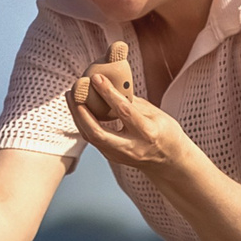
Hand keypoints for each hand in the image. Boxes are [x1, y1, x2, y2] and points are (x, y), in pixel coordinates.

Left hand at [68, 40, 188, 171]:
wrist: (169, 162)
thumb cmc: (165, 132)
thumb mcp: (156, 114)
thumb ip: (133, 102)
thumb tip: (111, 85)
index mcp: (148, 133)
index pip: (124, 112)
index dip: (108, 94)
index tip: (95, 78)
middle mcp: (132, 147)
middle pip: (97, 132)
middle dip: (81, 112)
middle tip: (73, 92)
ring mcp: (120, 156)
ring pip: (91, 137)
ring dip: (77, 116)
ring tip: (71, 96)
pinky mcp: (112, 157)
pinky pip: (93, 139)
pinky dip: (84, 122)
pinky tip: (79, 108)